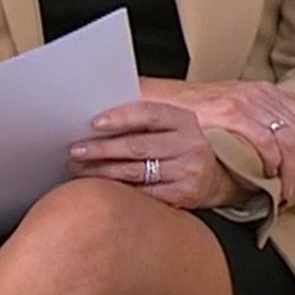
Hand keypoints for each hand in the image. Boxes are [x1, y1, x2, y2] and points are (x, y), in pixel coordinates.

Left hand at [70, 101, 241, 209]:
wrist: (217, 175)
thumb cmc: (182, 144)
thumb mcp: (172, 123)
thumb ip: (143, 113)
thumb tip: (102, 98)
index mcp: (184, 120)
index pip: (149, 114)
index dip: (120, 117)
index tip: (94, 123)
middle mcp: (189, 144)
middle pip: (138, 146)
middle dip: (102, 149)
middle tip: (76, 150)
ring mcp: (188, 172)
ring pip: (136, 172)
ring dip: (102, 171)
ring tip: (79, 169)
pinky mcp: (184, 195)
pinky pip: (143, 194)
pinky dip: (118, 191)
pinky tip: (101, 187)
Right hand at [138, 78, 294, 201]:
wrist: (161, 104)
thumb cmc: (198, 110)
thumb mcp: (242, 100)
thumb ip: (278, 104)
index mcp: (266, 91)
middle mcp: (260, 94)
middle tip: (293, 191)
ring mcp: (246, 102)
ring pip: (289, 141)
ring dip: (291, 173)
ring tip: (282, 191)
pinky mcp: (231, 113)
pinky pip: (266, 142)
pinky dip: (271, 163)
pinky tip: (265, 175)